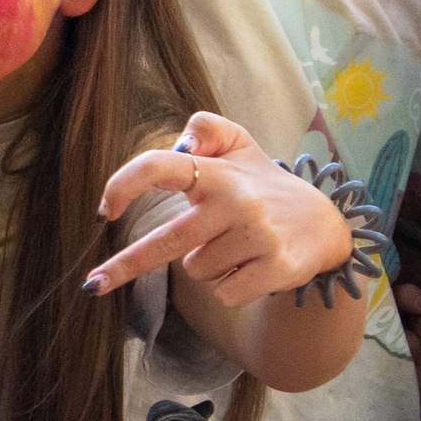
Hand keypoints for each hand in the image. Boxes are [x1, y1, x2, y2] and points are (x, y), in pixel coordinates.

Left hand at [87, 112, 354, 305]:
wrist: (326, 226)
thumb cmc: (264, 185)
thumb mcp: (240, 145)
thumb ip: (206, 129)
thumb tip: (182, 142)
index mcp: (218, 170)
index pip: (160, 167)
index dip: (123, 185)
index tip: (101, 211)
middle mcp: (236, 200)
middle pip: (167, 241)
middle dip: (125, 265)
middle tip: (94, 283)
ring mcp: (257, 235)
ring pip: (196, 269)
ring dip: (207, 266)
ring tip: (237, 247)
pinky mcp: (276, 268)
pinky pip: (223, 292)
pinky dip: (230, 287)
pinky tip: (253, 267)